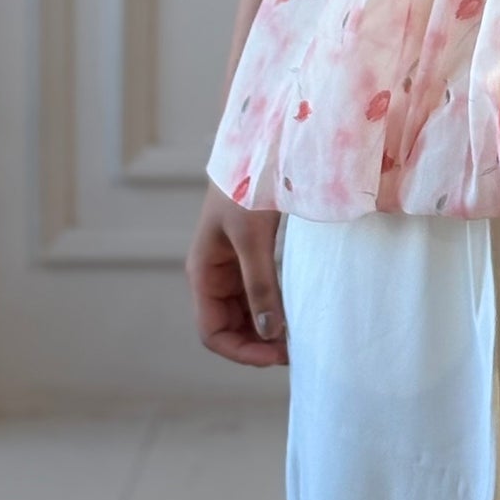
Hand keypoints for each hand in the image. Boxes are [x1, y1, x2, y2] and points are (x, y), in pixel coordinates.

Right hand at [186, 184, 288, 369]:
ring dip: (265, 328)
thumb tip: (270, 333)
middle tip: (294, 350)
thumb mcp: (252, 238)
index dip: (241, 351)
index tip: (277, 356)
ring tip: (296, 336)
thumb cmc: (247, 186)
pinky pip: (256, 292)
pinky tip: (294, 311)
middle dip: (256, 344)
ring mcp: (230, 265)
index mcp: (203, 272)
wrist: (258, 143)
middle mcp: (213, 274)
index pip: (212, 333)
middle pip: (228, 327)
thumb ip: (260, 285)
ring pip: (243, 312)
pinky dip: (272, 306)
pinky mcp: (249, 253)